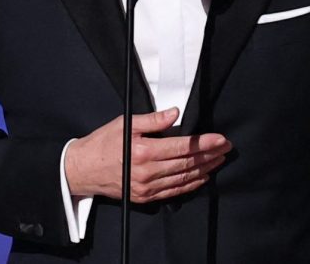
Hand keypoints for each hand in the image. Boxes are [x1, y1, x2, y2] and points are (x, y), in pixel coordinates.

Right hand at [64, 107, 231, 201]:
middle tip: (226, 147)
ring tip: (218, 160)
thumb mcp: (126, 123)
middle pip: (187, 163)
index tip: (220, 139)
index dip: (205, 143)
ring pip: (184, 178)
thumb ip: (153, 120)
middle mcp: (147, 172)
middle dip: (210, 155)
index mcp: (144, 151)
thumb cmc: (103, 143)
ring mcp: (147, 187)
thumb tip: (175, 113)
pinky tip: (202, 176)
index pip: (183, 147)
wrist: (83, 170)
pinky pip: (174, 191)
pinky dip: (191, 184)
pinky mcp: (145, 197)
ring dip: (205, 169)